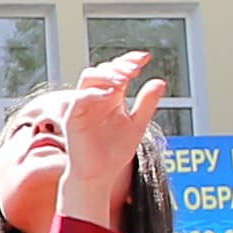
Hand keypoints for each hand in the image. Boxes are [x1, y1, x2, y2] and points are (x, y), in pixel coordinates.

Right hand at [52, 50, 158, 225]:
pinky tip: (111, 93)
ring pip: (89, 77)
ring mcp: (84, 105)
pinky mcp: (73, 117)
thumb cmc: (115, 151)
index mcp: (112, 96)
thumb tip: (160, 81)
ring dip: (107, 74)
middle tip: (135, 68)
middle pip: (104, 69)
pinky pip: (80, 98)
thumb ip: (147, 103)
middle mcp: (97, 97)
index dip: (130, 60)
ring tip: (124, 78)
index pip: (119, 71)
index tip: (146, 58)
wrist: (100, 174)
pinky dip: (94, 93)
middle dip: (120, 65)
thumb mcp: (137, 124)